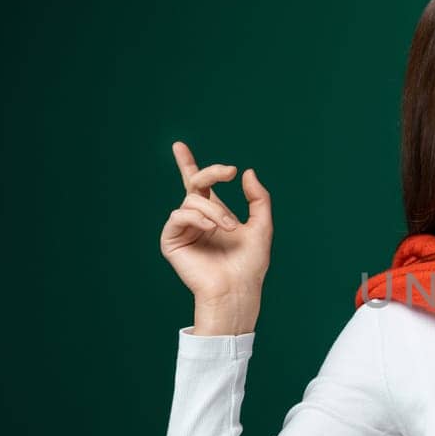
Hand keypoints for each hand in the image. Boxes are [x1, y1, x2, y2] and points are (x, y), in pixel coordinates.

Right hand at [158, 141, 272, 301]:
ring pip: (192, 200)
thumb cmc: (250, 264)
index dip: (186, 164)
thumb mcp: (262, 226)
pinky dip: (196, 218)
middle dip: (211, 172)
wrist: (238, 289)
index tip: (179, 146)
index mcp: (215, 213)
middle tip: (229, 171)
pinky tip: (210, 228)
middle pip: (195, 183)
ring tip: (230, 229)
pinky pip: (178, 216)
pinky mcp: (172, 241)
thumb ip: (258, 198)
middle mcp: (197, 218)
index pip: (199, 184)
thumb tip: (247, 172)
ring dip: (215, 211)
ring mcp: (184, 229)